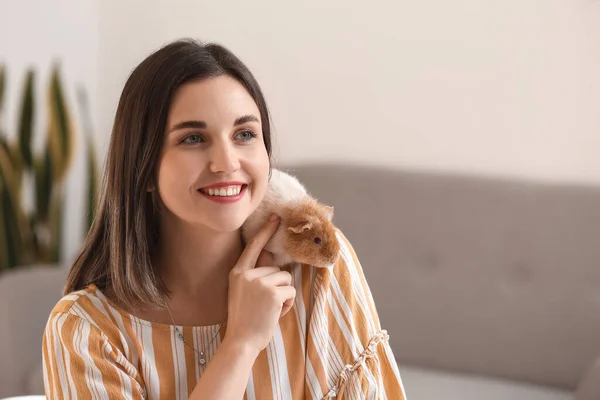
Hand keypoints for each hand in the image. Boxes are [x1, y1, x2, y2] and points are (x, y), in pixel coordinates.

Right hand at [225, 214, 296, 354]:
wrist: (240, 341)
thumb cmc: (244, 319)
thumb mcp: (243, 292)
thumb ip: (255, 275)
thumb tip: (272, 258)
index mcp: (237, 272)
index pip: (253, 246)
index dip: (265, 231)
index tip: (275, 217)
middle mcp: (247, 274)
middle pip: (276, 269)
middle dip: (277, 287)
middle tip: (263, 306)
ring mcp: (260, 282)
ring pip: (285, 279)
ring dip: (283, 296)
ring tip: (269, 310)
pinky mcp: (272, 293)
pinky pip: (290, 291)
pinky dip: (287, 304)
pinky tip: (275, 314)